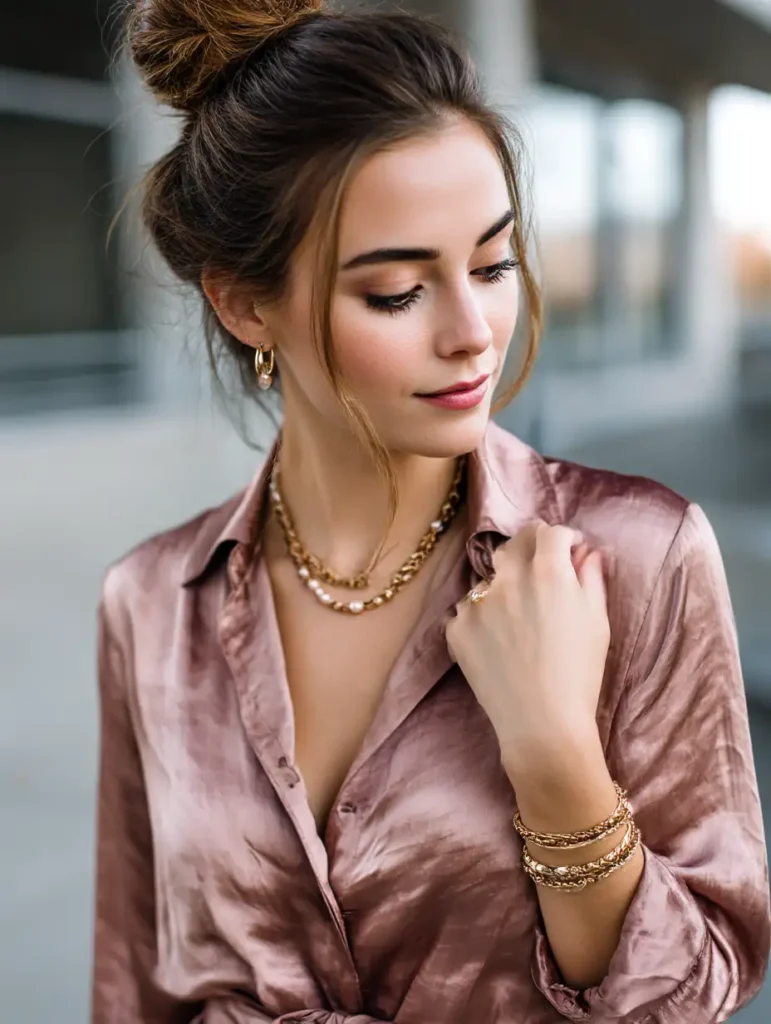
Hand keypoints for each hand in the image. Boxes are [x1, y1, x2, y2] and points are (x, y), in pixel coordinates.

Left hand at [446, 523, 610, 771]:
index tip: (568, 552)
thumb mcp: (598, 621)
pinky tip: (496, 642)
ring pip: (488, 580)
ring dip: (503, 588)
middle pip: (514, 545)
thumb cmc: (580, 673)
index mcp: (548, 571)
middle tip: (541, 576)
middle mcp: (508, 578)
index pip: (548, 532)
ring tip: (517, 621)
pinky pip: (467, 611)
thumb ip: (591, 578)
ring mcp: (477, 603)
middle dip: (530, 552)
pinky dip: (481, 618)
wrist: (543, 724)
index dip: (562, 539)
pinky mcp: (457, 628)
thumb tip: (586, 552)